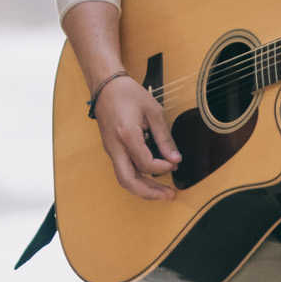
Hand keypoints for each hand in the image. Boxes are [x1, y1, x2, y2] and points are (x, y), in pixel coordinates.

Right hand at [93, 74, 179, 200]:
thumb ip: (164, 137)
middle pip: (128, 181)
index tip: (175, 162)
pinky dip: (137, 179)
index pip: (146, 164)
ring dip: (143, 189)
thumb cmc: (128, 93)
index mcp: (126, 135)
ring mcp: (110, 149)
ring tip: (162, 193)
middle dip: (149, 193)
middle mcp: (115, 146)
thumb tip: (175, 158)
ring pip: (123, 179)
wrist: (105, 85)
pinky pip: (123, 170)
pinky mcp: (111, 149)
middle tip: (169, 195)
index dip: (163, 167)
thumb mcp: (153, 111)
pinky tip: (151, 179)